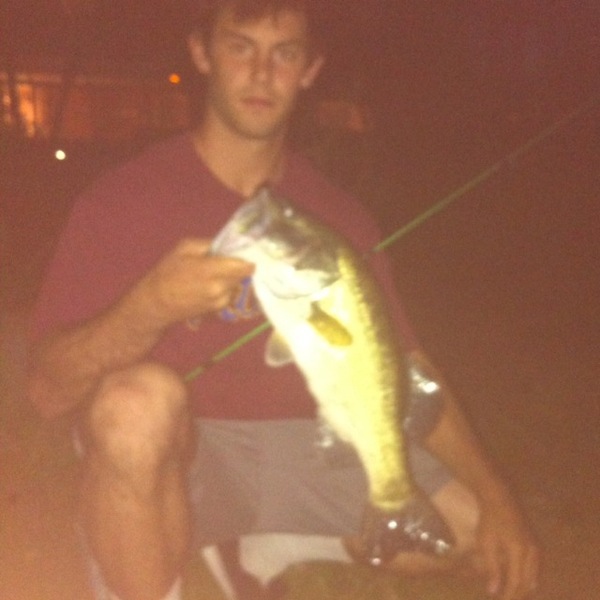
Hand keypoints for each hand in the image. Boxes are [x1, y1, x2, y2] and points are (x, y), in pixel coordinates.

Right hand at [138, 238, 254, 325]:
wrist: (156, 303)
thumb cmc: (167, 273)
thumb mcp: (184, 248)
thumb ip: (208, 244)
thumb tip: (226, 246)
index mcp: (211, 270)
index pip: (244, 266)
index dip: (246, 259)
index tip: (243, 254)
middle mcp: (219, 288)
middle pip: (243, 275)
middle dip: (238, 267)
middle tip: (227, 261)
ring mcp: (220, 301)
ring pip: (237, 285)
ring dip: (231, 279)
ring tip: (214, 274)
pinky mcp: (217, 310)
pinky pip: (229, 295)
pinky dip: (225, 289)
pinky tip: (209, 286)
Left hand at [475, 491, 539, 599]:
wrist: (500, 498)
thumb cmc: (490, 520)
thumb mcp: (486, 543)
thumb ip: (491, 568)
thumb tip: (493, 591)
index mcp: (519, 553)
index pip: (516, 584)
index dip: (508, 596)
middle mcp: (532, 553)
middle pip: (527, 583)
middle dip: (516, 594)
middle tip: (504, 598)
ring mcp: (536, 548)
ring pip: (533, 577)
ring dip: (523, 587)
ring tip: (511, 592)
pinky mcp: (536, 544)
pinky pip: (536, 568)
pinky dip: (528, 577)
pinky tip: (521, 581)